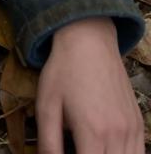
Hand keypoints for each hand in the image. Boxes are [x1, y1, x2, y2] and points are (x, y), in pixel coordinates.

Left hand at [36, 17, 142, 153]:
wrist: (89, 42)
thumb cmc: (64, 71)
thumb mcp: (46, 104)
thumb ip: (48, 141)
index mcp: (93, 131)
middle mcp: (118, 134)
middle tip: (78, 150)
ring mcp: (133, 130)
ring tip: (89, 150)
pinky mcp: (138, 124)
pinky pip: (138, 153)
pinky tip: (106, 150)